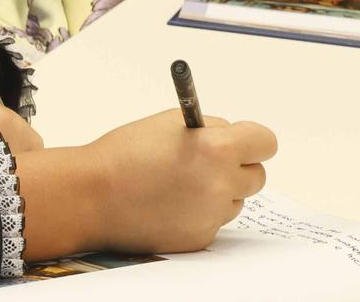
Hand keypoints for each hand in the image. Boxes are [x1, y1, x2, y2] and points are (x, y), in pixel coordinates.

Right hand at [89, 111, 277, 254]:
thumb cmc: (126, 153)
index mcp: (217, 149)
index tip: (242, 139)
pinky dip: (200, 211)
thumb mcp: (170, 123)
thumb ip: (209, 128)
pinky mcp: (200, 238)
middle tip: (208, 160)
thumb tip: (231, 136)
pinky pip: (214, 220)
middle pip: (257, 175)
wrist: (94, 196)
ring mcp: (212, 216)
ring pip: (235, 199)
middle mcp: (221, 185)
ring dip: (219, 190)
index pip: (266, 142)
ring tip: (180, 182)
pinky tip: (170, 202)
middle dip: (238, 165)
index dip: (252, 139)